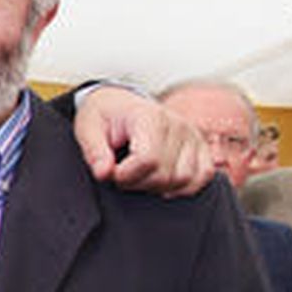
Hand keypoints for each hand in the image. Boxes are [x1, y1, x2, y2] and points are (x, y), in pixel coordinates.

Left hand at [73, 86, 212, 196]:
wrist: (119, 105)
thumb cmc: (104, 117)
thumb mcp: (88, 129)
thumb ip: (95, 152)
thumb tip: (104, 173)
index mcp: (149, 116)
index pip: (148, 160)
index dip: (125, 176)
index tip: (110, 172)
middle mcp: (177, 124)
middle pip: (165, 174)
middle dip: (137, 183)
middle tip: (121, 174)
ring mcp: (192, 135)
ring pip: (184, 179)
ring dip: (158, 187)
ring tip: (139, 175)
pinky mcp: (200, 146)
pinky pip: (203, 176)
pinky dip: (184, 187)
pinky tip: (163, 183)